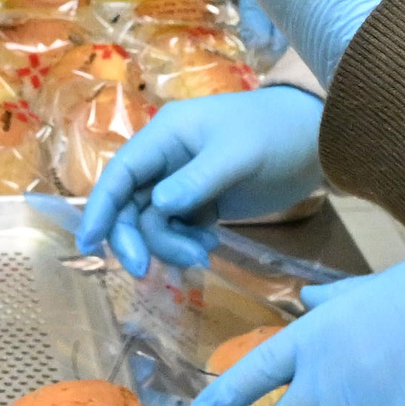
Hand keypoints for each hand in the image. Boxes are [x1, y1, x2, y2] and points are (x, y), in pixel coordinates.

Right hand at [75, 87, 325, 274]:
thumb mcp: (238, 155)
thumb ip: (196, 181)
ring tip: (202, 253)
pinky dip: (184, 244)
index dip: (101, 207)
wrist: (315, 139)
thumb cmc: (275, 134)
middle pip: (129, 204)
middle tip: (147, 271)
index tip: (89, 245)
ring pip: (152, 222)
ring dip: (167, 244)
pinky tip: (208, 248)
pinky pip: (175, 229)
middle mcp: (166, 158)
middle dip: (135, 237)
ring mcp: (182, 182)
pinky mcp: (200, 202)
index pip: (121, 172)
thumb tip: (158, 205)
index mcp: (165, 134)